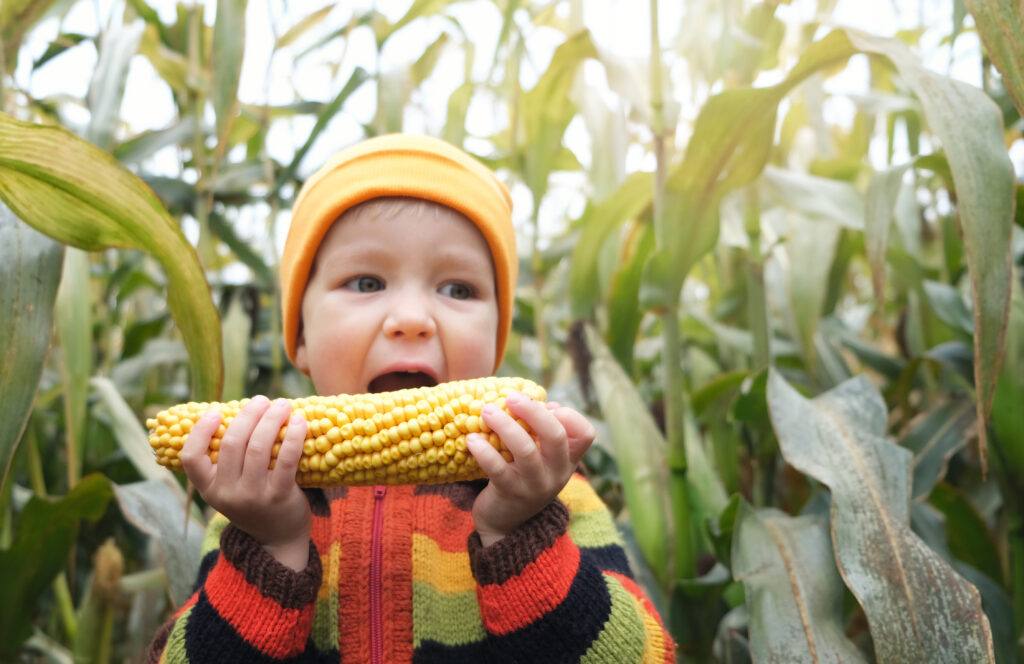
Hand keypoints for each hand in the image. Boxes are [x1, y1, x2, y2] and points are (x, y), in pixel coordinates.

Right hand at [180, 396, 311, 569]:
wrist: (278, 538)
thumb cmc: (255, 501)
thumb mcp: (231, 486)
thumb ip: (229, 459)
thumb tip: (238, 411)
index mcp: (209, 488)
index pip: (190, 459)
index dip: (199, 432)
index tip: (216, 411)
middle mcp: (226, 494)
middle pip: (231, 444)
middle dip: (248, 415)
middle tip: (262, 399)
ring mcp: (252, 496)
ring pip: (257, 448)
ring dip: (271, 420)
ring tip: (282, 404)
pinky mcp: (278, 497)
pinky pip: (285, 460)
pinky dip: (293, 436)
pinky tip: (300, 421)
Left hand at [466, 391, 594, 546]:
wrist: (506, 525)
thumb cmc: (522, 479)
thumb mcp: (541, 459)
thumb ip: (541, 433)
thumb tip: (538, 401)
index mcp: (567, 460)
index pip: (586, 434)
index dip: (569, 415)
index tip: (548, 406)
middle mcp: (556, 473)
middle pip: (556, 436)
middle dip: (533, 411)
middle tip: (511, 396)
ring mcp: (534, 485)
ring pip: (526, 450)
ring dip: (505, 425)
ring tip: (486, 411)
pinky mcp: (510, 493)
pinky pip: (497, 468)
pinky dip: (483, 450)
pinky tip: (472, 439)